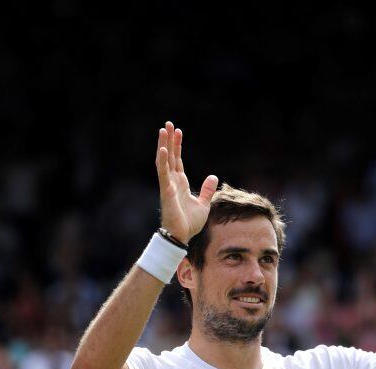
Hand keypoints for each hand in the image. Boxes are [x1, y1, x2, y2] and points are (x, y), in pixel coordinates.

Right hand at [155, 121, 217, 243]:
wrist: (182, 236)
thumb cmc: (189, 223)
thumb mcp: (204, 204)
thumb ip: (207, 190)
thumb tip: (213, 176)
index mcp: (180, 183)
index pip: (177, 160)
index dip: (177, 146)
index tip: (178, 131)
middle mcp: (172, 182)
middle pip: (170, 156)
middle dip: (169, 140)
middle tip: (168, 124)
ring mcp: (168, 185)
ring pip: (164, 161)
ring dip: (163, 145)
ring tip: (163, 130)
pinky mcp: (167, 191)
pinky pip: (163, 174)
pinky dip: (162, 161)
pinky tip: (162, 149)